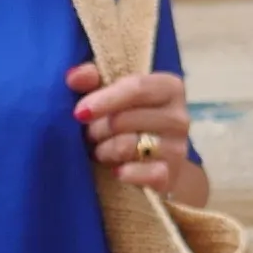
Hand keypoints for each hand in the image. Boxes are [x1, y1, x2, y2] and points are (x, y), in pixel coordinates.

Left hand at [67, 63, 200, 198]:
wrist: (153, 160)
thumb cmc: (127, 117)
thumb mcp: (111, 92)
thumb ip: (92, 78)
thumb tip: (73, 77)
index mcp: (169, 88)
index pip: (137, 87)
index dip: (104, 99)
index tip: (79, 112)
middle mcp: (178, 116)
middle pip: (125, 119)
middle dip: (97, 129)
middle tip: (89, 134)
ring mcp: (177, 148)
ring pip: (128, 146)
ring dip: (104, 150)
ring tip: (100, 150)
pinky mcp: (171, 175)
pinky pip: (145, 174)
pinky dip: (125, 172)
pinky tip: (116, 171)